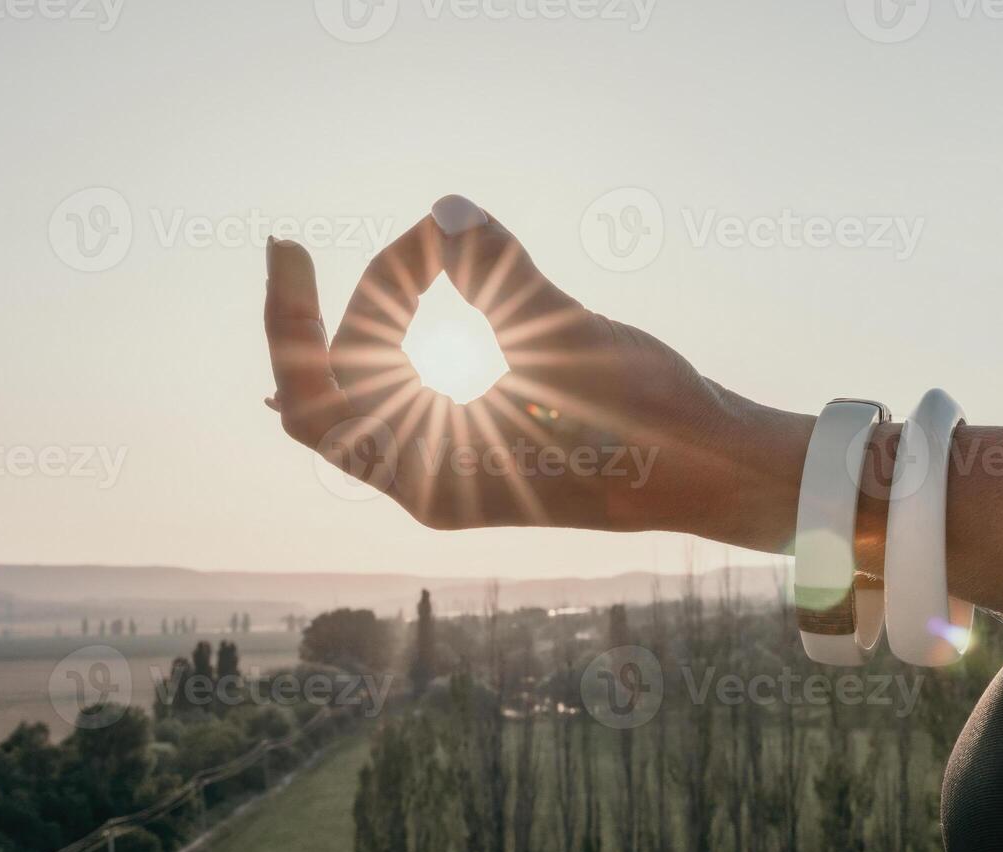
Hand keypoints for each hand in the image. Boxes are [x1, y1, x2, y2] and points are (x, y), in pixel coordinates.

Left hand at [263, 195, 813, 552]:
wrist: (714, 475)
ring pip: (362, 409)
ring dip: (354, 337)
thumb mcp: (573, 341)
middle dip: (328, 318)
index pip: (317, 399)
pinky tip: (378, 333)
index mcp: (432, 479)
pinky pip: (402, 415)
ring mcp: (456, 478)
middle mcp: (431, 488)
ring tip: (326, 281)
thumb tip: (449, 212)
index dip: (289, 323)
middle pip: (332, 397)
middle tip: (359, 247)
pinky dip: (382, 367)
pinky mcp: (486, 459)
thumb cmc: (651, 425)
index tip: (293, 249)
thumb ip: (504, 275)